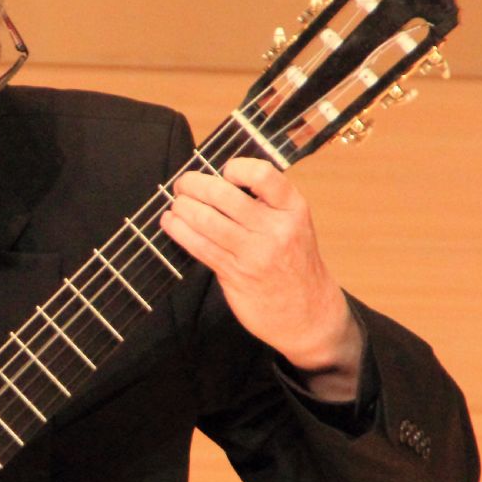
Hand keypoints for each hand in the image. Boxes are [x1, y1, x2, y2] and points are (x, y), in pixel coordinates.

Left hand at [159, 156, 363, 397]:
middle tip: (183, 184)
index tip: (223, 172)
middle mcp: (276, 228)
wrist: (309, 313)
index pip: (262, 175)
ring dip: (183, 207)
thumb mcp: (294, 224)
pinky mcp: (236, 274)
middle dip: (194, 185)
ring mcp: (255, 253)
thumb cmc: (295, 262)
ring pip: (207, 220)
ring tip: (175, 204)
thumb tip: (218, 179)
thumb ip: (266, 202)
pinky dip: (180, 231)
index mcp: (293, 208)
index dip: (236, 167)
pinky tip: (171, 223)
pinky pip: (200, 247)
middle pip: (224, 196)